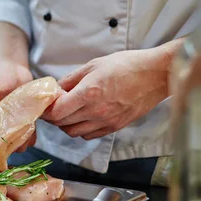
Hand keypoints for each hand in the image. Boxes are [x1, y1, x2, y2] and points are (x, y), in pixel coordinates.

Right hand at [0, 57, 32, 150]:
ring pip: (15, 141)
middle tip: (19, 141)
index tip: (4, 148)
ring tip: (27, 134)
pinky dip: (31, 136)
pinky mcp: (23, 118)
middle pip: (2, 144)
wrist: (11, 63)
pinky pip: (27, 133)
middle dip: (10, 146)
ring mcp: (10, 122)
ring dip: (22, 142)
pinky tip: (33, 134)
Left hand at [42, 49, 169, 139]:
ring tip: (67, 112)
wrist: (156, 75)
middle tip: (52, 108)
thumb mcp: (93, 65)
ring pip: (74, 132)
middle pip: (62, 124)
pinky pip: (89, 135)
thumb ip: (71, 79)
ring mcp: (106, 121)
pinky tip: (83, 118)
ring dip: (65, 124)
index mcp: (88, 93)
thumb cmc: (126, 65)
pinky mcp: (115, 127)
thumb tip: (55, 89)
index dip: (46, 110)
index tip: (44, 105)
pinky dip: (81, 129)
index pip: (57, 112)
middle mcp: (96, 111)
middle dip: (53, 117)